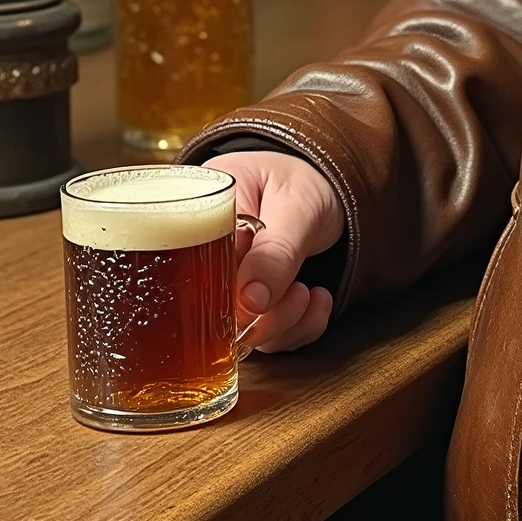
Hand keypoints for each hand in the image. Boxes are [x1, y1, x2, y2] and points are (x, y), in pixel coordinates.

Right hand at [207, 149, 343, 354]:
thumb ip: (275, 251)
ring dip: (283, 324)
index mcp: (200, 213)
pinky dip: (300, 329)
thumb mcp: (295, 206)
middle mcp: (205, 253)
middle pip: (211, 310)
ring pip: (242, 333)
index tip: (259, 297)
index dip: (225, 293)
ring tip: (306, 292)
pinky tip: (318, 300)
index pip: (192, 270)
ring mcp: (228, 282)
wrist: (329, 189)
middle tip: (296, 291)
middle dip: (261, 317)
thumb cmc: (304, 183)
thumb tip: (251, 301)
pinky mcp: (252, 305)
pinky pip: (268, 338)